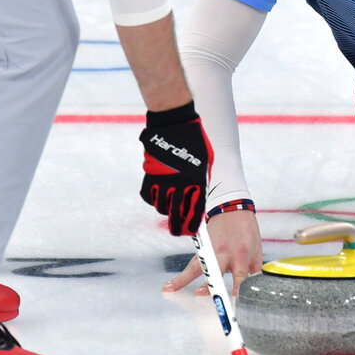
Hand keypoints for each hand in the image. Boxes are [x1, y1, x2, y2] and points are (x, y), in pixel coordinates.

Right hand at [139, 103, 212, 235]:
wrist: (174, 122)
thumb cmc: (194, 140)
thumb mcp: (205, 161)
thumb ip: (202, 180)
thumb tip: (199, 199)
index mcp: (197, 180)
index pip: (194, 210)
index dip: (191, 224)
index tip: (189, 232)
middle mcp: (180, 184)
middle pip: (176, 214)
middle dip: (177, 226)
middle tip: (176, 231)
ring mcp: (163, 180)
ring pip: (161, 207)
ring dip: (165, 209)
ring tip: (169, 205)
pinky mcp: (149, 175)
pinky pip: (148, 195)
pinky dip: (152, 197)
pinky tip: (157, 194)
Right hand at [164, 209, 262, 295]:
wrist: (233, 210)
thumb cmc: (246, 231)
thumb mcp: (256, 251)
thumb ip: (254, 271)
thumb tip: (254, 289)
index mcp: (241, 255)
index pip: (240, 276)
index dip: (237, 287)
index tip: (234, 298)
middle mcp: (224, 254)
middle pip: (214, 271)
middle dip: (209, 284)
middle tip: (202, 296)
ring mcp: (211, 251)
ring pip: (196, 267)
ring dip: (184, 279)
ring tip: (172, 289)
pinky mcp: (202, 250)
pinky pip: (191, 264)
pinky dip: (181, 275)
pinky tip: (170, 285)